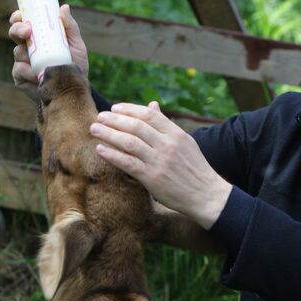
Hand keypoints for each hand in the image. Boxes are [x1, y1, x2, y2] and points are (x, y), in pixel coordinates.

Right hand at [9, 4, 88, 95]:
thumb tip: (64, 7)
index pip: (23, 24)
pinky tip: (38, 76)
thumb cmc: (75, 66)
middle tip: (27, 31)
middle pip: (14, 34)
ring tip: (44, 63)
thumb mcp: (76, 46)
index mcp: (38, 38)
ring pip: (17, 52)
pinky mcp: (20, 78)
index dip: (18, 18)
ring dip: (28, 55)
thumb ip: (71, 28)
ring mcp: (22, 63)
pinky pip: (19, 70)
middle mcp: (28, 49)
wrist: (75, 91)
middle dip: (17, 30)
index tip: (21, 16)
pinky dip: (29, 72)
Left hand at [89, 102, 232, 229]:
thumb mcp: (185, 142)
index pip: (149, 114)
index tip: (115, 108)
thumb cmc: (194, 168)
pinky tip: (100, 149)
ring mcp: (160, 161)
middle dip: (114, 119)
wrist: (206, 194)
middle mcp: (168, 144)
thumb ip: (166, 125)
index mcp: (176, 134)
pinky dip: (112, 154)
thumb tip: (152, 105)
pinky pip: (127, 163)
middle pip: (136, 125)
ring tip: (95, 129)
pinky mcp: (152, 178)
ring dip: (108, 134)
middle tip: (99, 117)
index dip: (129, 109)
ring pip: (128, 142)